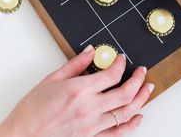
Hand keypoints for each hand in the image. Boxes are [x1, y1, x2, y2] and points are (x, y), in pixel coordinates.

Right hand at [0, 45, 153, 136]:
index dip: (121, 64)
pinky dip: (131, 125)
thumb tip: (90, 51)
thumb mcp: (52, 79)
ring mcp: (92, 126)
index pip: (111, 75)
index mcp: (80, 90)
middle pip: (125, 94)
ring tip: (148, 89)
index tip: (122, 59)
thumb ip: (75, 64)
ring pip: (126, 113)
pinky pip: (118, 134)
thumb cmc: (32, 110)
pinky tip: (138, 117)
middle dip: (138, 80)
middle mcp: (90, 108)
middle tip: (142, 72)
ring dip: (141, 100)